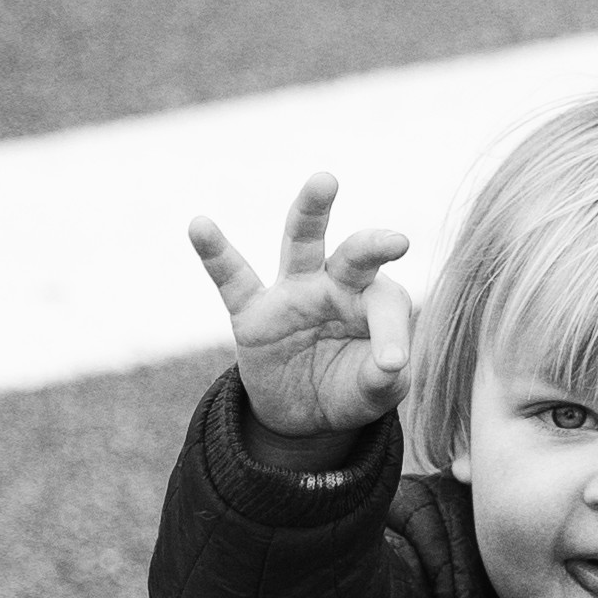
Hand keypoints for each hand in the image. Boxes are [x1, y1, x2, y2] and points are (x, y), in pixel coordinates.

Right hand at [187, 171, 413, 451]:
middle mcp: (335, 285)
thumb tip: (390, 366)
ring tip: (325, 182)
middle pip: (355, 255)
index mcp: (371, 301)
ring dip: (311, 212)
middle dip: (373, 245)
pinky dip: (214, 252)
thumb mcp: (373, 394)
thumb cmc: (349, 390)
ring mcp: (292, 293)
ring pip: (303, 243)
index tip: (392, 365)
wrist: (303, 415)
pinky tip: (199, 225)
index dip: (390, 334)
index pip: (385, 305)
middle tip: (398, 241)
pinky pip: (232, 278)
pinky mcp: (252, 313)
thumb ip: (383, 380)